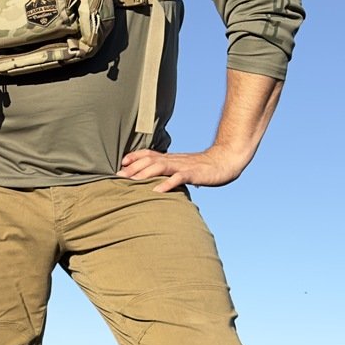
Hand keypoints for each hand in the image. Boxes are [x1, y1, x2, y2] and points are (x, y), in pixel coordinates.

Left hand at [118, 144, 247, 191]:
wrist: (226, 161)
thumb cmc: (204, 167)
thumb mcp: (183, 167)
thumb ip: (171, 171)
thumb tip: (157, 180)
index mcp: (171, 158)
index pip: (149, 154)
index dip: (134, 157)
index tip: (121, 164)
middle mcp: (174, 160)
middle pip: (150, 160)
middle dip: (133, 168)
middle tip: (118, 177)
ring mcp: (183, 166)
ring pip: (160, 167)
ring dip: (144, 173)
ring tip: (131, 182)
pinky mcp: (194, 174)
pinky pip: (178, 178)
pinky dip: (166, 184)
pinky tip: (156, 191)